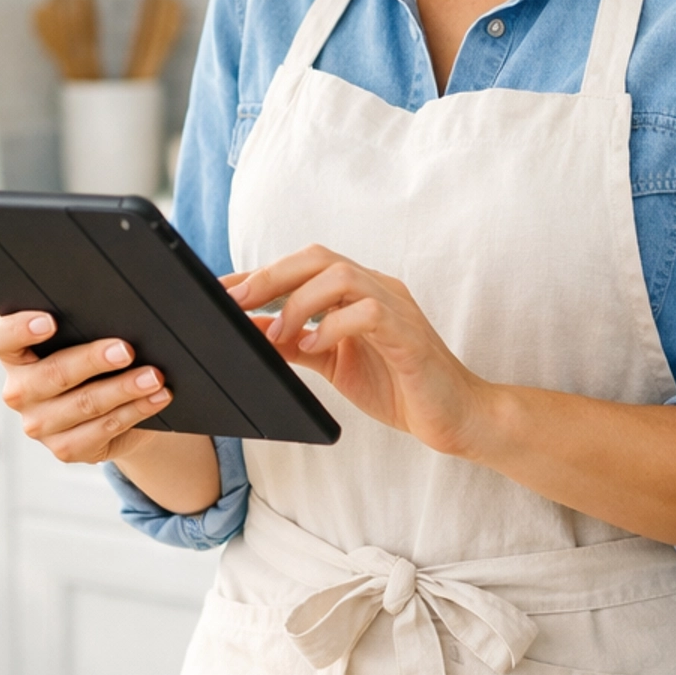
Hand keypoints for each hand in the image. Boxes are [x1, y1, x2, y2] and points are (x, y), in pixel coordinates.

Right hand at [0, 311, 170, 464]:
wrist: (107, 409)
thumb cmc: (91, 363)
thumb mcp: (81, 341)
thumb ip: (85, 324)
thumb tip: (121, 311)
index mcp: (14, 355)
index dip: (19, 329)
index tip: (51, 321)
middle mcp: (19, 391)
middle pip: (52, 374)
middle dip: (93, 360)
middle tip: (126, 350)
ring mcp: (39, 424)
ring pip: (85, 404)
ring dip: (124, 388)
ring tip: (154, 376)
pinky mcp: (65, 449)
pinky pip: (103, 429)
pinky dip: (135, 411)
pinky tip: (156, 398)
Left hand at [227, 246, 484, 456]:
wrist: (456, 417)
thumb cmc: (398, 386)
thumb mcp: (332, 363)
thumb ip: (293, 343)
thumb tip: (248, 330)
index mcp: (358, 292)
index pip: (302, 267)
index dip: (258, 274)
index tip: (219, 290)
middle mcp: (377, 288)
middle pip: (317, 257)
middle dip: (270, 276)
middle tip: (234, 302)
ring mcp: (396, 307)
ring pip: (341, 275)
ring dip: (300, 301)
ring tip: (279, 333)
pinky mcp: (410, 336)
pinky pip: (369, 313)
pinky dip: (333, 327)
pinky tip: (315, 348)